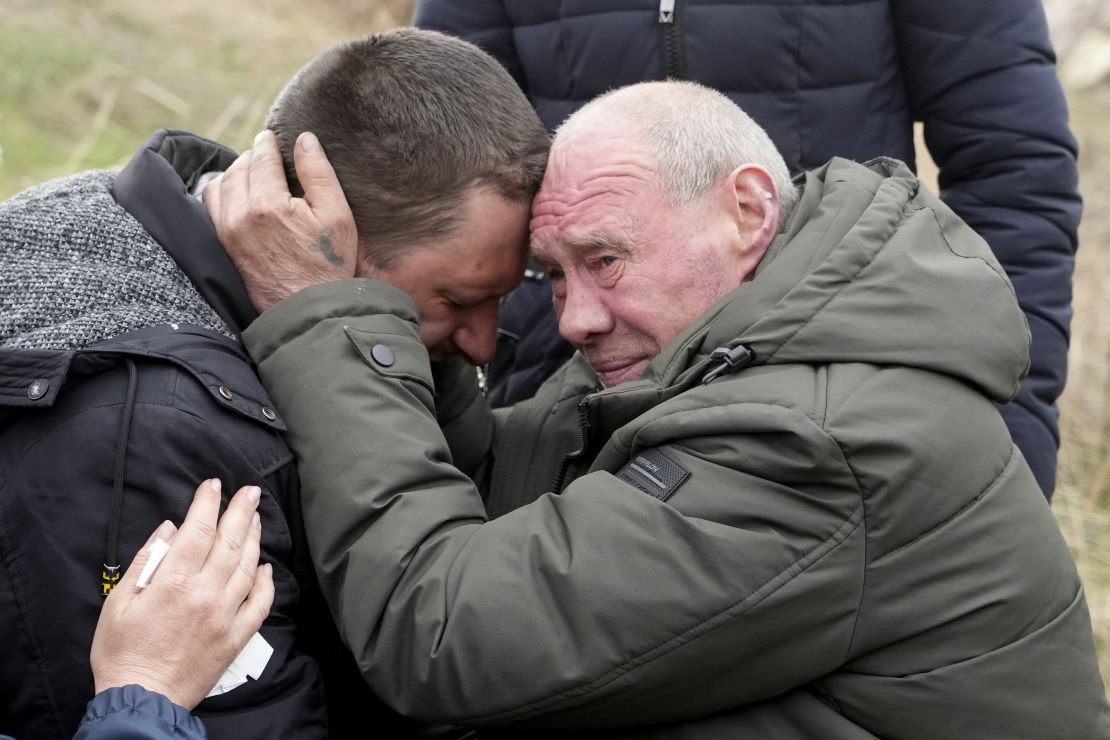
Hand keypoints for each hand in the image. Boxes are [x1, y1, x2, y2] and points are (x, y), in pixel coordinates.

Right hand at [89, 479, 273, 708]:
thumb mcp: (118, 602)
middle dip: (242, 511)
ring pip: (248, 567)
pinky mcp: (236, 637)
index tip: (214, 486)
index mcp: (175, 582)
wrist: (142, 699)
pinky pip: (260, 604)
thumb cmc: (122, 652)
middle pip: (230, 542)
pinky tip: (267, 568)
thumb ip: (146, 561)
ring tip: (256, 518)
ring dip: (254, 539)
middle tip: (250, 491)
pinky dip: (266, 583)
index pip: (199, 530)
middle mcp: (206, 593)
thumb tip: (169, 529)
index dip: (208, 503)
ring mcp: (225, 615)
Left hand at [204, 130, 357, 311]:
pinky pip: (209, 207)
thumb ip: (319, 174)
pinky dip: (220, 191)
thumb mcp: (338, 217)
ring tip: (252, 172)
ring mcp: (226, 232)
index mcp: (268, 204)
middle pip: (238, 167)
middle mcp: (240, 215)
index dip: (267, 142)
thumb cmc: (328, 265)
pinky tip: (235, 193)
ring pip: (219, 184)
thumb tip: (305, 140)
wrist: (306, 311)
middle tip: (266, 155)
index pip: (261, 157)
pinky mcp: (222, 246)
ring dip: (235, 172)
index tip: (271, 136)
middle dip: (252, 156)